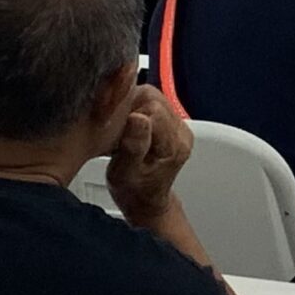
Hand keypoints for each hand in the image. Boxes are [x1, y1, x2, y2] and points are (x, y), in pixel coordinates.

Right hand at [106, 86, 194, 227]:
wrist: (145, 198)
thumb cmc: (134, 191)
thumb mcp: (125, 174)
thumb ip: (132, 146)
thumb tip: (137, 118)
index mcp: (175, 145)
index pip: (152, 108)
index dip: (127, 112)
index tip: (113, 127)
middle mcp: (181, 132)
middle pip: (152, 97)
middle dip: (128, 107)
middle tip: (116, 128)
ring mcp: (178, 125)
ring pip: (150, 96)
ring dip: (131, 106)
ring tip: (121, 128)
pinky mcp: (170, 121)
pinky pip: (151, 101)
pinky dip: (135, 108)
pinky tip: (127, 125)